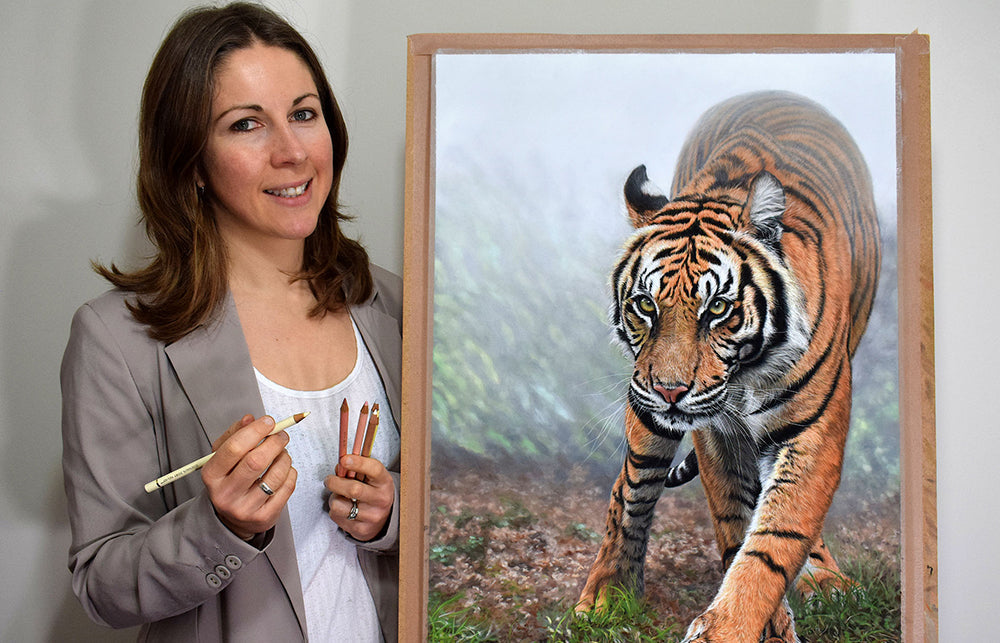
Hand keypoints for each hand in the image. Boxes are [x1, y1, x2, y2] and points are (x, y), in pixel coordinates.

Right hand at [201, 414, 296, 539]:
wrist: (231, 519)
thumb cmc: (229, 480)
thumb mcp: (222, 457)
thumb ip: (235, 434)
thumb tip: (249, 419)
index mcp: (212, 475)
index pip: (234, 448)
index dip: (255, 431)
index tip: (268, 421)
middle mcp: (226, 494)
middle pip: (255, 462)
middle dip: (274, 442)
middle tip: (281, 435)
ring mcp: (245, 508)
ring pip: (275, 475)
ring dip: (285, 457)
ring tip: (282, 452)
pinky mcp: (264, 517)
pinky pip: (287, 488)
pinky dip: (290, 473)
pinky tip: (284, 470)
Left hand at [324, 455, 393, 541]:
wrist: (384, 519)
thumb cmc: (373, 492)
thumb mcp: (371, 477)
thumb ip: (356, 469)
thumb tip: (339, 466)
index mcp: (384, 482)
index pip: (374, 470)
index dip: (358, 463)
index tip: (344, 459)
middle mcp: (381, 500)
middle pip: (353, 489)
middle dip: (334, 482)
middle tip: (329, 480)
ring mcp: (372, 517)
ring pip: (338, 505)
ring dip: (334, 498)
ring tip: (339, 497)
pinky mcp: (361, 529)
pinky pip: (336, 516)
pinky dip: (335, 510)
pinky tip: (344, 508)